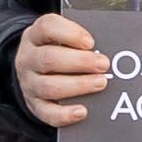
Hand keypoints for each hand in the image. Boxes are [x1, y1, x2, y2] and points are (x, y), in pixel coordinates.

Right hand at [11, 17, 108, 133]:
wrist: (34, 72)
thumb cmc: (56, 51)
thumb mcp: (61, 37)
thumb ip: (81, 39)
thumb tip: (113, 44)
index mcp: (35, 36)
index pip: (47, 27)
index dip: (70, 34)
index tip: (90, 42)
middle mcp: (28, 59)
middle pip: (49, 59)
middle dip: (80, 62)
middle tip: (104, 64)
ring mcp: (29, 83)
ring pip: (49, 87)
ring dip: (78, 85)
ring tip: (101, 83)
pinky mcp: (35, 105)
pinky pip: (47, 113)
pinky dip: (65, 114)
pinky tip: (83, 111)